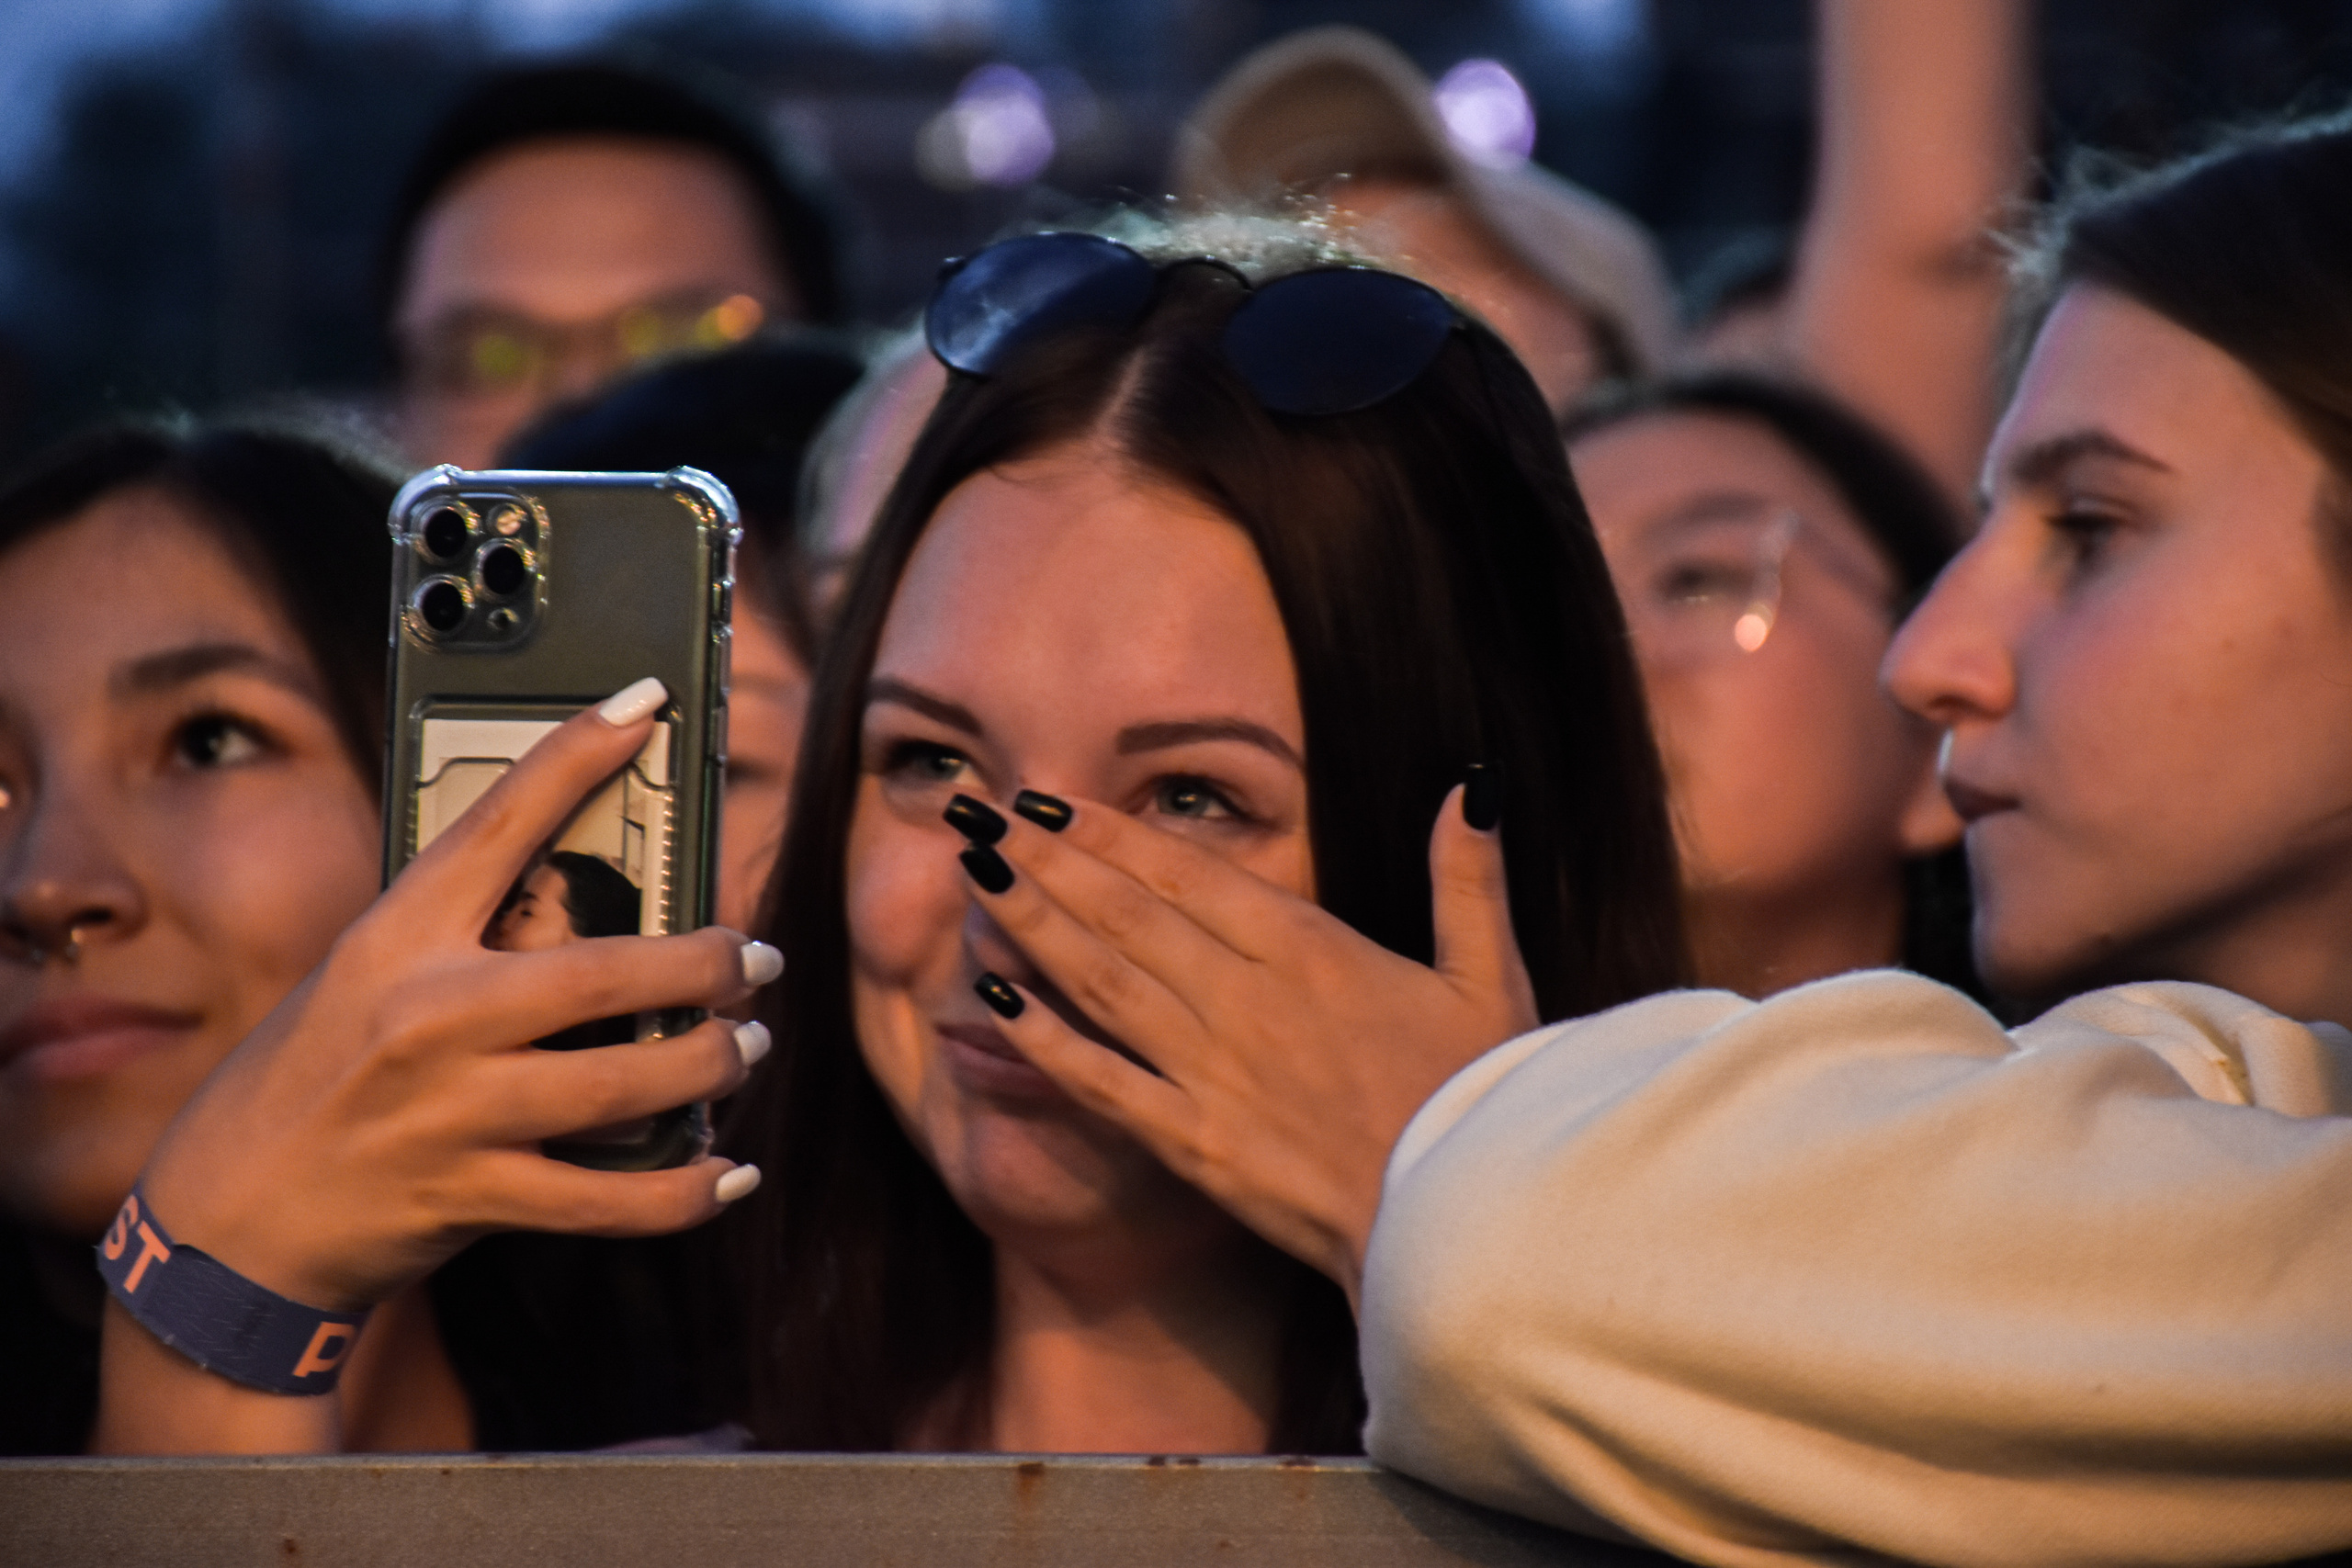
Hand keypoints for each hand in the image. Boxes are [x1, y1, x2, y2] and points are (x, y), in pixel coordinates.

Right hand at [137, 680, 774, 1315]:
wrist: (224, 1223)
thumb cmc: (305, 1083)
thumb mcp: (360, 980)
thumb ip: (455, 942)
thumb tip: (580, 903)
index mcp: (396, 942)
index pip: (496, 825)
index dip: (576, 756)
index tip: (645, 703)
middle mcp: (427, 1017)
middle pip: (605, 972)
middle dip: (709, 964)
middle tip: (757, 957)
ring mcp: (451, 1112)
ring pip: (624, 1084)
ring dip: (711, 1064)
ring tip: (747, 1047)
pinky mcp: (470, 1197)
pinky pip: (607, 1200)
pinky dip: (683, 1192)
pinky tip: (728, 1174)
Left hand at [964, 783, 1535, 1305]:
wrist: (1466, 1222)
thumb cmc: (1483, 1100)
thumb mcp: (1491, 975)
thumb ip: (1469, 878)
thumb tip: (1474, 785)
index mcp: (1311, 950)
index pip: (1187, 874)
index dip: (1111, 833)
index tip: (1053, 800)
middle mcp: (1246, 998)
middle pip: (1126, 915)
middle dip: (1048, 861)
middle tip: (982, 818)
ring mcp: (1213, 1071)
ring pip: (1103, 982)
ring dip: (1034, 926)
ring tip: (977, 878)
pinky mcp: (1195, 1143)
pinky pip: (1105, 1084)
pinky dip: (1047, 1043)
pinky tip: (997, 1003)